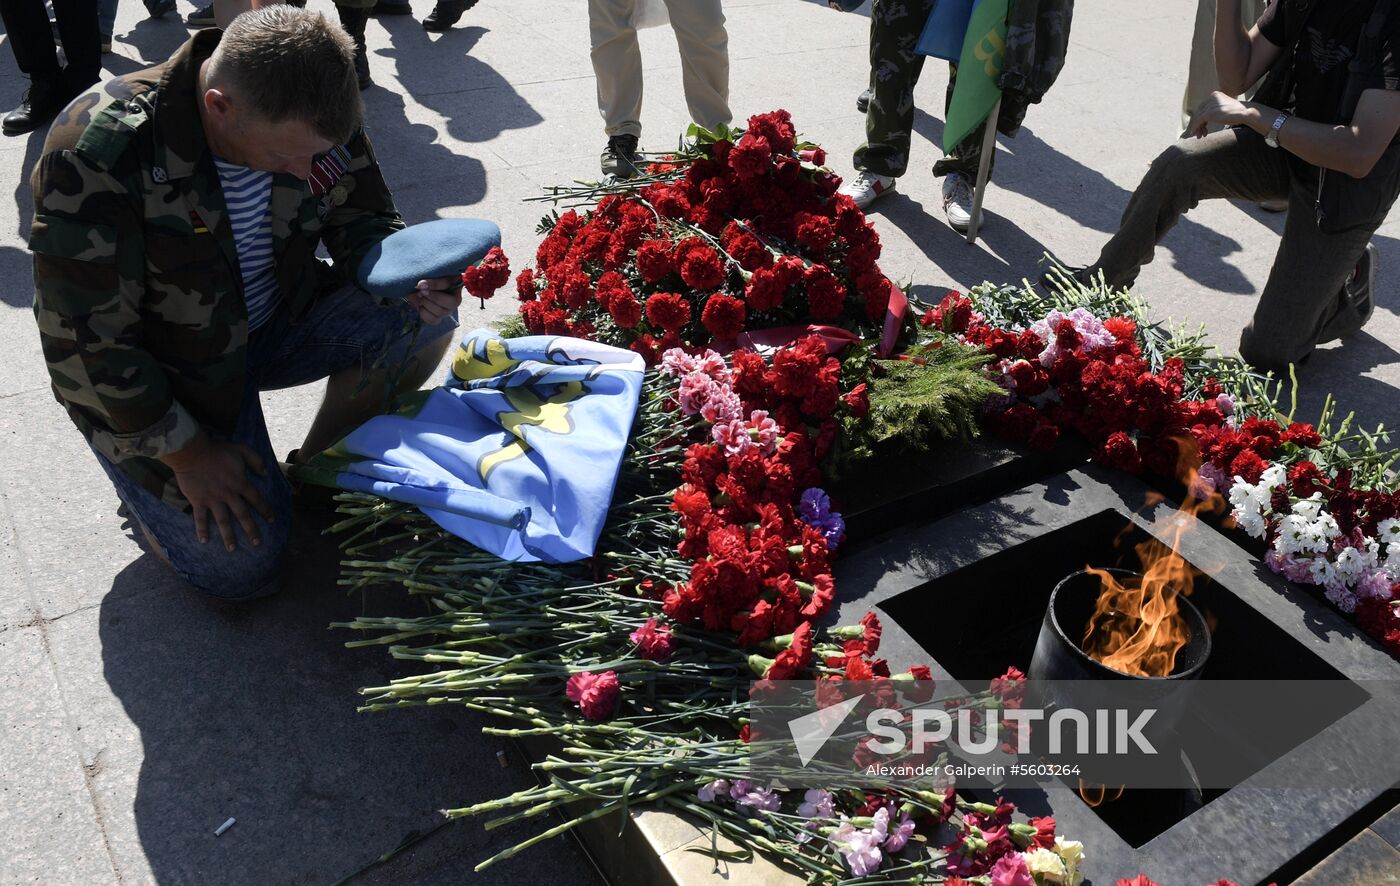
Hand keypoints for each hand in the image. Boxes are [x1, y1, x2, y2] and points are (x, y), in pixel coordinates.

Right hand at [163, 434, 273, 550]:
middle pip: (242, 515)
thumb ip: (255, 460)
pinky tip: (204, 541)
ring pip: (223, 521)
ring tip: (232, 549)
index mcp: (240, 483)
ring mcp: (213, 499)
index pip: (256, 499)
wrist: (192, 452)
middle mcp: (228, 494)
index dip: (265, 510)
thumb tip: (265, 473)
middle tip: (257, 543)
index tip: (271, 521)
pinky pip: (200, 518)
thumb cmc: (217, 450)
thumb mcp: (241, 449)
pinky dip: (202, 530)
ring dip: (228, 536)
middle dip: (251, 530)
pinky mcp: (198, 500)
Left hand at [405, 276, 462, 324]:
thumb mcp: (430, 273)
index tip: (420, 284)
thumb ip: (427, 276)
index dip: (435, 285)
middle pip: (451, 303)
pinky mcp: (439, 318)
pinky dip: (423, 313)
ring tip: (419, 297)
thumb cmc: (427, 276)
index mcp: (456, 282)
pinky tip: (420, 305)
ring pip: (441, 312)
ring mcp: (449, 310)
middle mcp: (456, 298)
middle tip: (420, 292)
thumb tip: (419, 286)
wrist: (420, 286)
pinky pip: (433, 320)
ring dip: (426, 304)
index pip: (449, 284)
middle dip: (432, 297)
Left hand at [1187, 91, 1256, 137]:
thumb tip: (1203, 119)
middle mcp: (1211, 98)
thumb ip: (1215, 109)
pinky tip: (1196, 134)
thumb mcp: (1224, 107)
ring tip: (1200, 136)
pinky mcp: (1209, 113)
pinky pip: (1198, 121)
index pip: (1203, 107)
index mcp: (1215, 95)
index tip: (1203, 127)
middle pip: (1199, 112)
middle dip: (1199, 123)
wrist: (1245, 112)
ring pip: (1198, 117)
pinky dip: (1196, 128)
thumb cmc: (1237, 112)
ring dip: (1198, 128)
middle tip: (1199, 133)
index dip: (1201, 118)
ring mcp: (1210, 105)